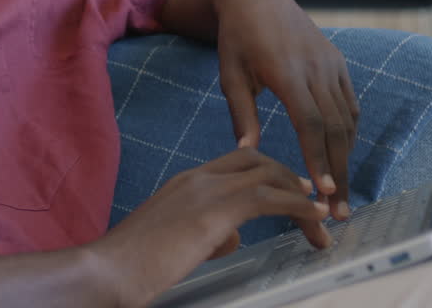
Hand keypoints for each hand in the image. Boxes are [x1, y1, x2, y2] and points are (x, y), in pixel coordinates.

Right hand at [91, 148, 329, 307]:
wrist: (109, 269)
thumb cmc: (132, 265)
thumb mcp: (174, 243)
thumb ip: (205, 234)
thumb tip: (230, 237)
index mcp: (184, 182)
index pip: (234, 163)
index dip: (267, 173)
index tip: (291, 190)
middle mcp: (197, 178)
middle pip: (256, 160)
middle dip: (289, 180)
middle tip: (312, 204)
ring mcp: (205, 191)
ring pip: (267, 176)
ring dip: (300, 197)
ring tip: (323, 218)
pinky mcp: (215, 211)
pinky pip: (269, 198)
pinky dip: (299, 206)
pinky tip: (316, 218)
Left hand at [212, 0, 359, 220]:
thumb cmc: (237, 40)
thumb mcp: (230, 74)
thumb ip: (241, 113)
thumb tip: (247, 151)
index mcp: (286, 71)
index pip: (310, 122)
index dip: (318, 157)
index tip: (323, 190)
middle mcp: (316, 68)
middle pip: (335, 128)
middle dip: (339, 171)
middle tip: (339, 209)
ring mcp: (331, 64)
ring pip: (347, 119)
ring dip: (347, 158)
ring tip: (341, 193)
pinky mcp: (338, 63)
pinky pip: (350, 104)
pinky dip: (349, 133)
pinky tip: (342, 157)